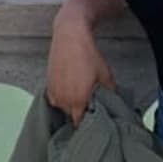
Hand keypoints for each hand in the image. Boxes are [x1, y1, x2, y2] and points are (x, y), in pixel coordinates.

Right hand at [45, 8, 115, 126]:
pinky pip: (55, 97)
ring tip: (78, 93)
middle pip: (71, 115)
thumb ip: (110, 93)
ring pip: (62, 107)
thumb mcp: (105, 75)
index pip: (80, 124)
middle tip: (88, 105)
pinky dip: (62, 96)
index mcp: (78, 101)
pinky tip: (70, 86)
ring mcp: (53, 92)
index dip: (87, 123)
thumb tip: (114, 104)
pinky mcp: (48, 84)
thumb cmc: (88, 56)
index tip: (93, 120)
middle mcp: (63, 100)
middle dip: (79, 113)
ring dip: (70, 104)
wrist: (70, 37)